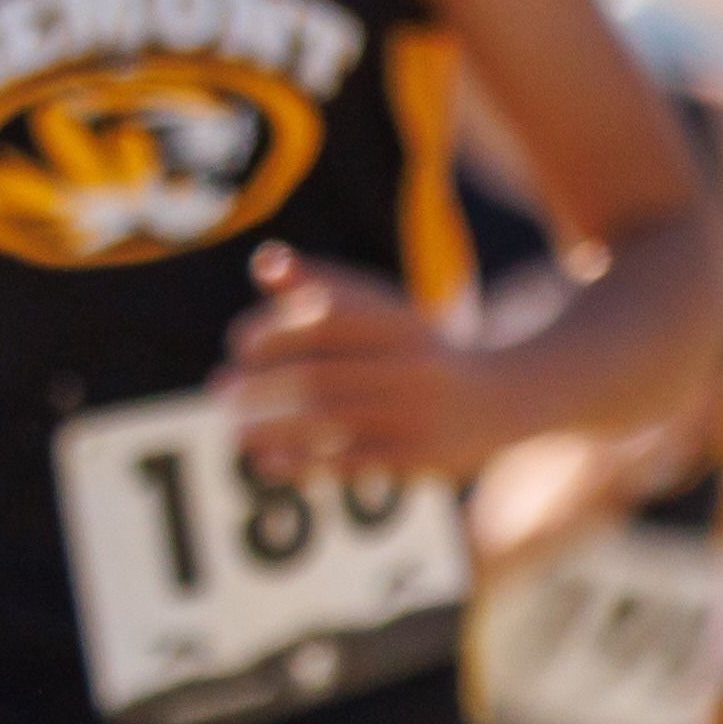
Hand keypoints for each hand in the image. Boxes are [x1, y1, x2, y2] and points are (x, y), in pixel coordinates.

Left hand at [219, 247, 509, 479]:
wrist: (505, 399)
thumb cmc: (415, 350)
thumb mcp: (380, 313)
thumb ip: (320, 287)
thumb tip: (263, 260)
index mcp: (399, 321)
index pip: (323, 318)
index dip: (272, 330)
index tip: (237, 343)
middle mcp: (412, 364)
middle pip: (318, 375)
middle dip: (259, 385)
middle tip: (218, 390)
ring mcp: (417, 413)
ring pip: (329, 422)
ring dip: (270, 427)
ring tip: (232, 431)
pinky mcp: (419, 457)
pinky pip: (350, 462)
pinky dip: (301, 462)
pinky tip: (265, 462)